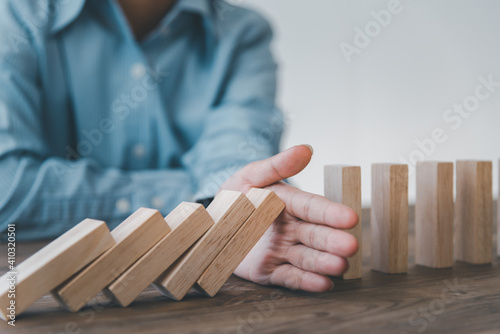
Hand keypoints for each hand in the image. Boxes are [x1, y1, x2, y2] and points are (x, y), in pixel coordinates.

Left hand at [219, 145, 358, 291]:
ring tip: (340, 265)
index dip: (330, 213)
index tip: (350, 218)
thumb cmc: (233, 197)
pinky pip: (290, 277)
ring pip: (307, 257)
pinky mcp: (270, 272)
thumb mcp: (250, 177)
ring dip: (324, 262)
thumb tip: (306, 149)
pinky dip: (306, 281)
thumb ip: (277, 166)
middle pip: (314, 235)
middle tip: (351, 246)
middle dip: (333, 241)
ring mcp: (282, 251)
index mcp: (289, 203)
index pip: (312, 207)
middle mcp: (291, 228)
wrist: (209, 225)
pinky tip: (323, 284)